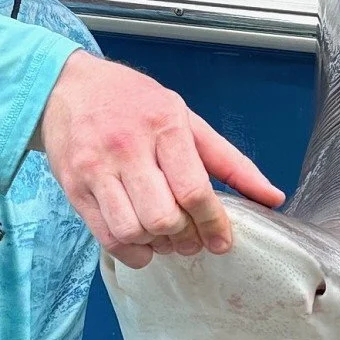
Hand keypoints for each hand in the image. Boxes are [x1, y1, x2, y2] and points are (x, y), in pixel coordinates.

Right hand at [35, 50, 284, 267]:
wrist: (68, 87)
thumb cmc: (134, 102)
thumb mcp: (186, 118)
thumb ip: (229, 161)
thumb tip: (272, 197)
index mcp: (164, 126)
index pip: (194, 190)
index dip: (213, 224)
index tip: (222, 241)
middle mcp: (128, 148)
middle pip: (163, 217)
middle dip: (184, 237)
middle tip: (191, 238)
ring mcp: (96, 170)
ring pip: (133, 231)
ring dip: (156, 245)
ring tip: (165, 237)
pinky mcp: (74, 188)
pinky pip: (105, 237)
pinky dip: (131, 252)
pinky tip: (142, 242)